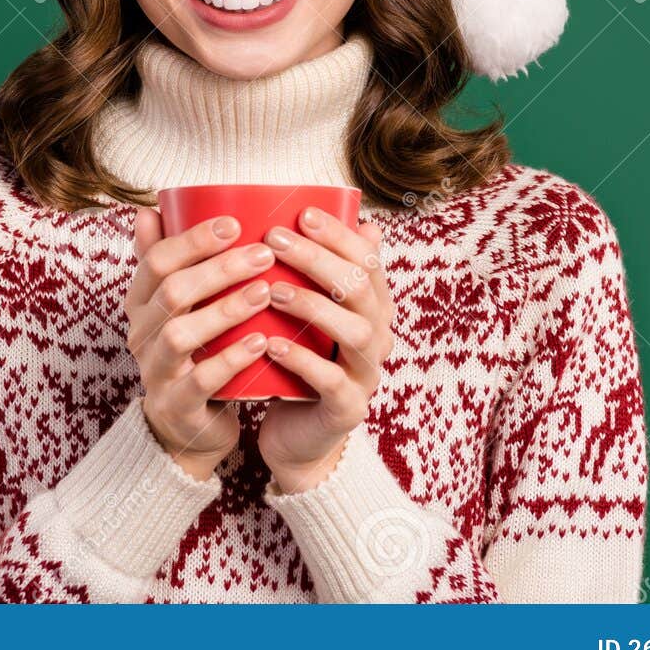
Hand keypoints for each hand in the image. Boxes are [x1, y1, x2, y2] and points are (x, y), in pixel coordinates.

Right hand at [126, 207, 276, 481]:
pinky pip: (201, 381)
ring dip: (225, 310)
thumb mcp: (176, 307)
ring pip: (181, 335)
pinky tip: (261, 341)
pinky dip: (231, 359)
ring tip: (265, 292)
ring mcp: (156, 372)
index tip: (235, 223)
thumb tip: (149, 209)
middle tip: (264, 253)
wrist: (188, 425)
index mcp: (139, 302)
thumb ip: (166, 261)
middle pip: (171, 292)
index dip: (193, 240)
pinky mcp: (177, 406)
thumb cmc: (192, 351)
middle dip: (218, 269)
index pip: (155, 261)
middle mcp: (140, 334)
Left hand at [255, 207, 395, 492]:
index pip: (367, 260)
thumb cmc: (299, 362)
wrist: (298, 435)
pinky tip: (270, 344)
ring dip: (312, 305)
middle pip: (360, 289)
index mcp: (372, 307)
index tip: (301, 213)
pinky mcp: (348, 408)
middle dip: (318, 259)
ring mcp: (367, 373)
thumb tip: (325, 216)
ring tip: (272, 290)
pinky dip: (302, 359)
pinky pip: (332, 380)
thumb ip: (314, 273)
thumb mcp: (306, 314)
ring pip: (355, 331)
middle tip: (274, 240)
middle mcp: (378, 336)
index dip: (338, 235)